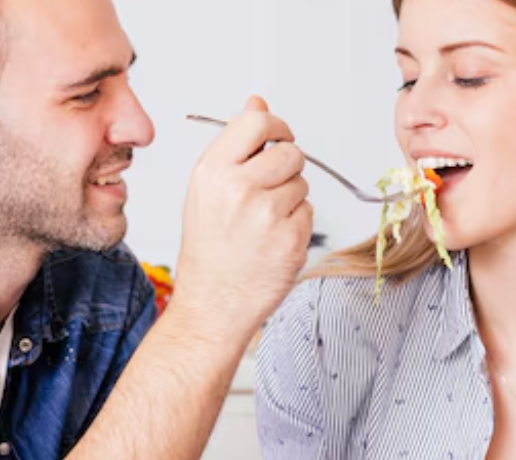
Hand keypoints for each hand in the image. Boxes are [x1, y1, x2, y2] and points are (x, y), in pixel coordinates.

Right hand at [171, 96, 311, 339]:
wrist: (213, 304)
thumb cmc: (208, 249)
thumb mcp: (207, 191)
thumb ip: (235, 146)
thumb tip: (257, 101)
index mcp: (213, 172)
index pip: (258, 121)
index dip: (277, 125)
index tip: (282, 137)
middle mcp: (239, 189)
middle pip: (291, 153)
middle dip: (286, 169)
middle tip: (267, 194)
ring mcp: (267, 216)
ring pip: (302, 185)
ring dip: (291, 199)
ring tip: (263, 224)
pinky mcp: (291, 240)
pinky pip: (308, 213)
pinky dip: (297, 225)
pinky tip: (273, 241)